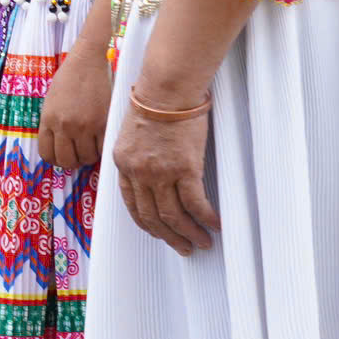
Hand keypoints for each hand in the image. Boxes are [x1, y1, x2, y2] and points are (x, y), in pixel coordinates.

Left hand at [37, 46, 113, 172]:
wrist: (86, 61)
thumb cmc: (68, 79)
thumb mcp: (51, 101)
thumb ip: (52, 123)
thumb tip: (59, 145)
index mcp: (47, 119)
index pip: (46, 154)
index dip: (55, 160)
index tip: (63, 157)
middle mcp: (63, 125)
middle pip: (66, 161)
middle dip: (73, 162)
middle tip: (79, 154)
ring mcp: (83, 126)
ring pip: (87, 158)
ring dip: (90, 156)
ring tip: (92, 145)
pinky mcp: (102, 123)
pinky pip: (103, 149)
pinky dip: (103, 149)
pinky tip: (102, 140)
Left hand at [110, 97, 218, 254]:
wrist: (167, 90)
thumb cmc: (153, 105)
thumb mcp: (131, 134)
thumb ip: (136, 158)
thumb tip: (150, 179)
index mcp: (123, 163)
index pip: (131, 204)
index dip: (147, 224)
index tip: (159, 234)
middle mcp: (138, 172)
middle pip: (151, 216)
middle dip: (169, 237)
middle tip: (184, 248)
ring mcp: (160, 172)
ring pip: (173, 215)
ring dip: (190, 234)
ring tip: (203, 242)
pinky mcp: (184, 168)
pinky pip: (195, 203)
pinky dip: (206, 218)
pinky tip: (215, 225)